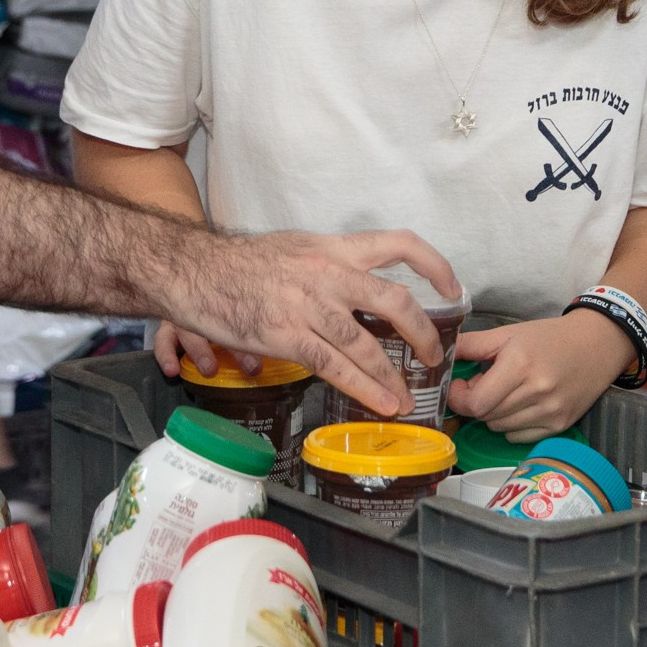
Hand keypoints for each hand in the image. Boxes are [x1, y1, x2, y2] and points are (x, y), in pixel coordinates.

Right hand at [158, 228, 460, 418]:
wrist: (194, 270)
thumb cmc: (239, 263)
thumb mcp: (294, 249)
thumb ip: (329, 267)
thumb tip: (357, 295)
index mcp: (332, 248)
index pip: (397, 244)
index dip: (434, 264)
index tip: (453, 287)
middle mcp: (327, 272)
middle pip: (393, 299)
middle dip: (422, 332)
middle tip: (434, 354)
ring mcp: (307, 304)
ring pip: (366, 342)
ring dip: (392, 374)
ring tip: (407, 395)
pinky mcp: (286, 335)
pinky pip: (335, 366)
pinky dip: (363, 388)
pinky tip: (380, 403)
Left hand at [446, 312, 631, 440]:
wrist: (597, 344)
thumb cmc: (550, 337)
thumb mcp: (508, 333)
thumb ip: (471, 344)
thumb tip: (440, 354)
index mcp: (520, 364)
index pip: (476, 403)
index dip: (460, 398)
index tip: (461, 385)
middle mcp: (537, 391)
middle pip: (486, 416)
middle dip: (476, 402)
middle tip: (483, 383)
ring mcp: (551, 412)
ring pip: (500, 428)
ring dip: (493, 413)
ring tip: (504, 391)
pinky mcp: (560, 425)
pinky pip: (518, 437)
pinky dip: (511, 425)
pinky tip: (520, 404)